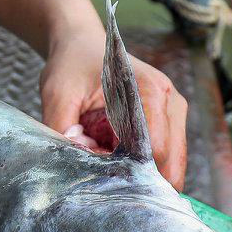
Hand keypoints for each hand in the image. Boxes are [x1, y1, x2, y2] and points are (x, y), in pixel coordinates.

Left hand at [40, 29, 188, 189]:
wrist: (82, 46)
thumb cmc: (72, 66)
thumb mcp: (57, 93)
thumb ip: (61, 126)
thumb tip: (73, 155)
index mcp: (149, 89)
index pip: (156, 147)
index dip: (134, 170)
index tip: (108, 178)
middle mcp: (170, 100)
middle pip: (170, 160)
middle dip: (142, 178)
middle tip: (111, 185)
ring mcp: (174, 111)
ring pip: (172, 162)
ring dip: (145, 174)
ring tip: (115, 172)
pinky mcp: (169, 120)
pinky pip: (167, 156)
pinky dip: (147, 167)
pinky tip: (123, 164)